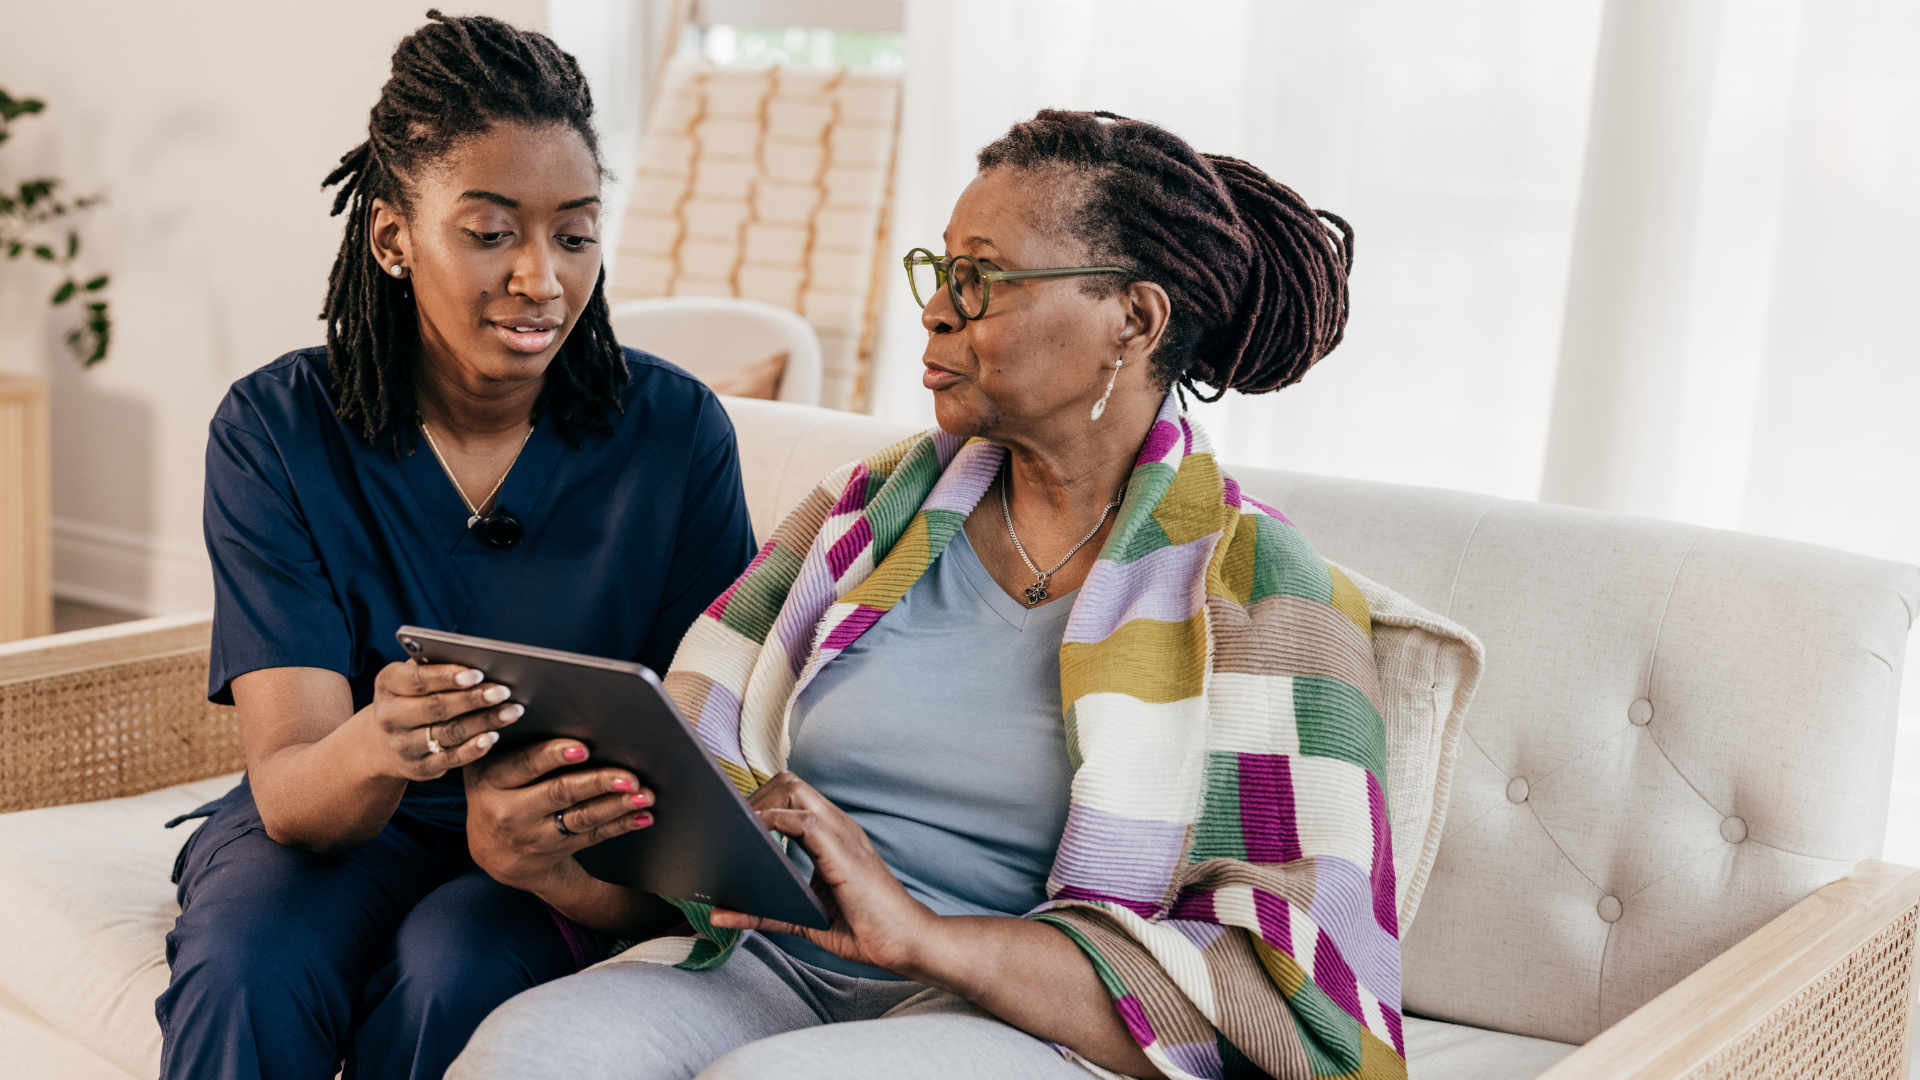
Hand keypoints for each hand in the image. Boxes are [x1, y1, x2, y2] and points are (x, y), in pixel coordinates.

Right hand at [354, 660, 522, 781]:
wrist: (383, 743)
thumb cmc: (411, 697)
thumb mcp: (412, 677)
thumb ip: (437, 666)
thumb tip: (478, 658)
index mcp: (387, 685)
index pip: (417, 680)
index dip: (447, 677)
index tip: (477, 674)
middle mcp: (389, 717)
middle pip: (436, 707)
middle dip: (473, 699)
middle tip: (504, 691)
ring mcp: (403, 746)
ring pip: (448, 733)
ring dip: (484, 722)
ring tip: (512, 711)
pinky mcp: (419, 768)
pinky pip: (450, 759)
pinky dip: (474, 749)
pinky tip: (493, 736)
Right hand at [464, 738, 656, 894]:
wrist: (492, 853)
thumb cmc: (499, 792)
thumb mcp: (491, 771)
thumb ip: (517, 746)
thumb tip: (566, 713)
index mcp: (491, 780)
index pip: (524, 765)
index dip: (553, 755)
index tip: (583, 748)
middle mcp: (509, 811)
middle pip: (559, 793)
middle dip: (596, 783)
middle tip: (628, 776)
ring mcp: (534, 835)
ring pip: (581, 817)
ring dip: (617, 805)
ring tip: (643, 794)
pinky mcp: (556, 850)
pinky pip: (593, 836)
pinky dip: (621, 824)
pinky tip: (643, 816)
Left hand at [709, 772, 937, 974]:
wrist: (906, 943)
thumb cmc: (866, 930)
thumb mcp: (805, 918)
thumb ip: (766, 913)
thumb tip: (721, 915)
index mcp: (833, 836)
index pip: (793, 795)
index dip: (762, 802)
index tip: (735, 825)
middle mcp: (838, 826)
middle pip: (789, 781)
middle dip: (755, 796)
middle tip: (731, 826)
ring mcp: (842, 834)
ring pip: (794, 788)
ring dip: (761, 803)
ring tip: (738, 830)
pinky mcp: (843, 851)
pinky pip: (804, 819)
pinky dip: (775, 821)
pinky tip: (757, 837)